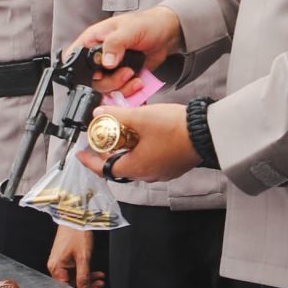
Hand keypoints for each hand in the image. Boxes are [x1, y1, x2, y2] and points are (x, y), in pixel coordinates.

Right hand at [48, 227, 101, 287]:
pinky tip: (96, 273)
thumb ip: (84, 276)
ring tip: (100, 279)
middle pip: (71, 282)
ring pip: (74, 276)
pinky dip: (85, 271)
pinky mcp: (64, 257)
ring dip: (88, 278)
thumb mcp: (83, 258)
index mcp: (56, 268)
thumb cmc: (77, 234)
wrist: (76, 216)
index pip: (68, 287)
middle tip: (100, 286)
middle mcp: (55, 266)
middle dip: (87, 284)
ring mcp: (60, 261)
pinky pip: (74, 269)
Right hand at [71, 7, 184, 95]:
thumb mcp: (129, 29)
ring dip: (121, 88)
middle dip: (110, 81)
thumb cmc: (146, 24)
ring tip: (134, 76)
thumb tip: (106, 61)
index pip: (74, 58)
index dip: (81, 70)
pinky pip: (119, 92)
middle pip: (91, 81)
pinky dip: (129, 91)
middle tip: (126, 72)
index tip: (99, 72)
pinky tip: (138, 82)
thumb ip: (115, 43)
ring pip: (105, 90)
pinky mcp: (121, 78)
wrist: (165, 34)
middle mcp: (98, 57)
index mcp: (92, 40)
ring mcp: (109, 69)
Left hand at [76, 101, 197, 184]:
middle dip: (109, 152)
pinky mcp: (173, 166)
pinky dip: (141, 150)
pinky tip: (144, 135)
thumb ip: (117, 115)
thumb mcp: (140, 117)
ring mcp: (162, 171)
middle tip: (103, 138)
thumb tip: (100, 112)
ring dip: (126, 150)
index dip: (90, 161)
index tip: (81, 154)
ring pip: (137, 163)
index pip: (104, 169)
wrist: (206, 131)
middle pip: (120, 166)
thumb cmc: (175, 128)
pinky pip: (151, 160)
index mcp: (136, 167)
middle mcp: (148, 174)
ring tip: (123, 133)